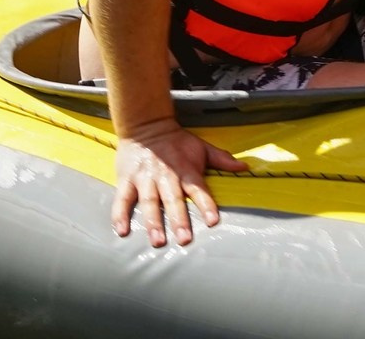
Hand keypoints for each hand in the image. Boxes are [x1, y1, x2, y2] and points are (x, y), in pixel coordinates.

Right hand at [111, 116, 246, 246]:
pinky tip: (121, 231)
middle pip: (173, 199)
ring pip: (149, 202)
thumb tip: (244, 167)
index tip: (213, 221)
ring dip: (153, 222)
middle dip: (179, 219)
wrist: (145, 124)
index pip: (198, 189)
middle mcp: (165, 176)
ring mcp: (144, 179)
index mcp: (185, 170)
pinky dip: (119, 215)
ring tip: (157, 241)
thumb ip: (221, 159)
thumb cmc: (176, 142)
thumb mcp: (200, 147)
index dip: (206, 204)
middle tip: (184, 239)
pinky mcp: (126, 180)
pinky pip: (122, 199)